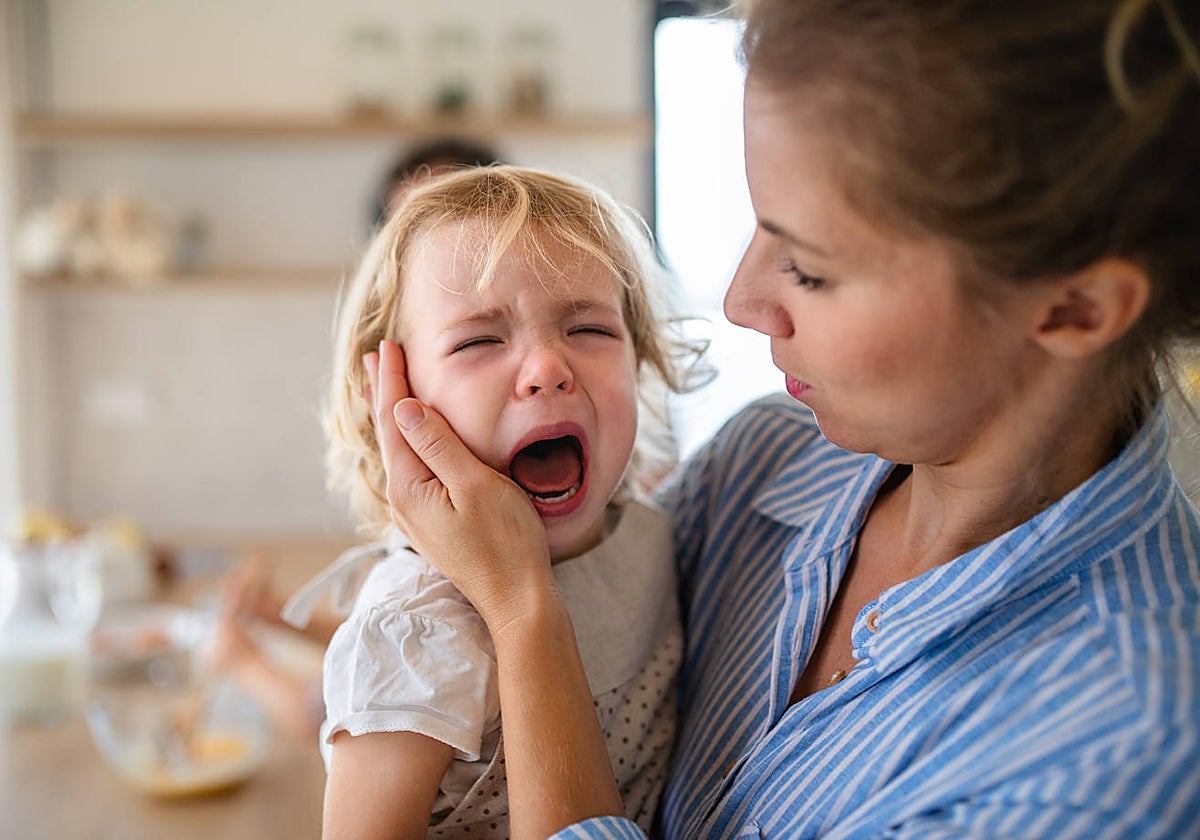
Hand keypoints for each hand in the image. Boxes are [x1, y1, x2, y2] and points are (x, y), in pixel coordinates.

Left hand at [363, 340, 554, 631]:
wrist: (517, 599)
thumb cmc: (505, 542)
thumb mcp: (476, 485)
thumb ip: (439, 445)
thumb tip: (404, 407)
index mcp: (410, 487)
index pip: (395, 420)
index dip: (392, 381)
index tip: (388, 347)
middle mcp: (405, 501)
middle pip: (390, 434)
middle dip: (384, 393)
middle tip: (376, 355)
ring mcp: (417, 515)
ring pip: (399, 452)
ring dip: (394, 415)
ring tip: (384, 388)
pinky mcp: (433, 523)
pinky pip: (412, 469)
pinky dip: (409, 441)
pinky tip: (411, 439)